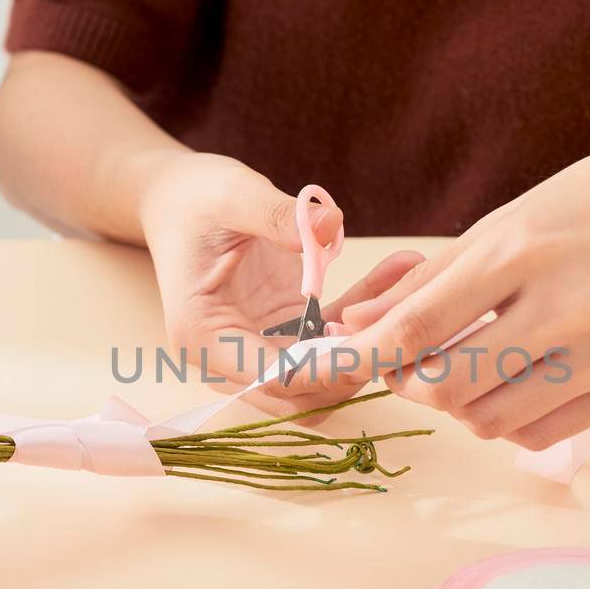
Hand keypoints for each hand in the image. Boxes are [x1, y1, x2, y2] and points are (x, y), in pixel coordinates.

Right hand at [138, 152, 423, 410]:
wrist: (180, 197)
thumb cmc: (194, 198)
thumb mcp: (233, 195)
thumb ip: (276, 214)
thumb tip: (330, 224)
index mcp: (203, 336)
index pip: (272, 378)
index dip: (325, 369)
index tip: (373, 337)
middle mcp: (228, 356)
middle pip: (302, 393)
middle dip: (354, 365)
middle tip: (403, 317)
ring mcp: (259, 348)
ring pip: (324, 375)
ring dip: (367, 343)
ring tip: (409, 289)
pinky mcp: (285, 332)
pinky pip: (332, 339)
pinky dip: (366, 317)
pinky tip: (400, 271)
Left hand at [334, 135, 589, 447]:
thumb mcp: (508, 220)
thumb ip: (433, 281)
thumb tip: (359, 328)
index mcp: (522, 249)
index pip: (419, 325)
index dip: (363, 357)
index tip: (329, 366)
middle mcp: (564, 306)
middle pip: (449, 387)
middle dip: (411, 384)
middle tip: (411, 365)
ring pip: (490, 422)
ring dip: (460, 405)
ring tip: (473, 367)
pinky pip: (539, 436)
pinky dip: (509, 422)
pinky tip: (518, 384)